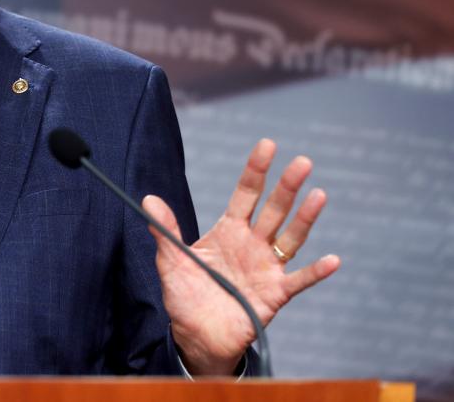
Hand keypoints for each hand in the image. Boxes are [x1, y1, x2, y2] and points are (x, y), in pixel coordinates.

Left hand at [143, 139, 340, 375]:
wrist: (196, 336)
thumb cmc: (185, 296)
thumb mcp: (170, 261)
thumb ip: (165, 231)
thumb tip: (149, 199)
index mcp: (229, 231)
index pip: (246, 194)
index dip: (256, 170)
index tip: (268, 145)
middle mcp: (253, 244)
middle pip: (273, 209)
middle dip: (287, 186)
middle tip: (303, 162)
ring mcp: (266, 268)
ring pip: (290, 238)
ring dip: (305, 218)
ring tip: (319, 195)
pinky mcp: (275, 295)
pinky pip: (299, 281)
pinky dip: (316, 272)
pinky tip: (332, 260)